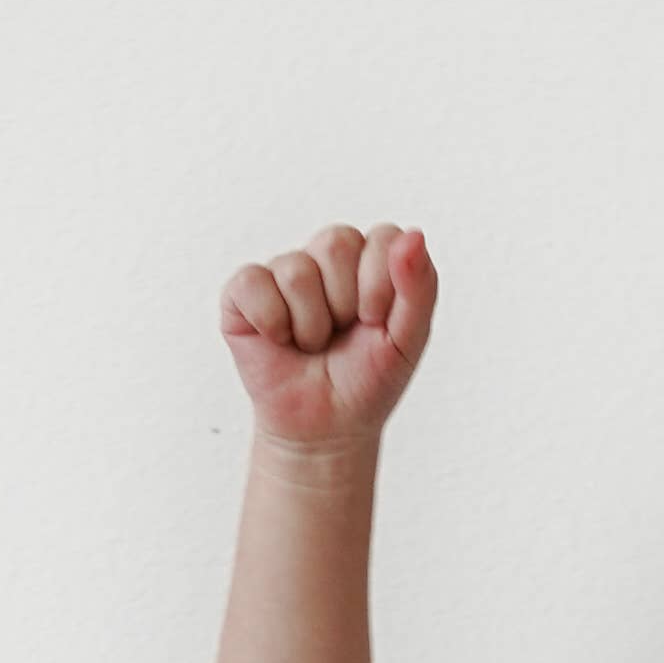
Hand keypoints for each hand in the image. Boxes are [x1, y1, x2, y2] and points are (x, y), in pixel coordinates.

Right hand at [219, 222, 436, 452]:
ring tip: (313, 344)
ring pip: (297, 271)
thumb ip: (419, 288)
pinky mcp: (244, 290)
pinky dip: (273, 323)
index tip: (376, 323)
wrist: (327, 428)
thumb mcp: (407, 342)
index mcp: (369, 260)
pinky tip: (280, 340)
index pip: (381, 237)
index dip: (380, 286)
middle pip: (335, 242)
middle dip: (346, 303)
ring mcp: (282, 270)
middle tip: (342, 335)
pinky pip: (253, 284)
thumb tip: (414, 234)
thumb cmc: (367, 381)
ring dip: (312, 325)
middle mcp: (325, 257)